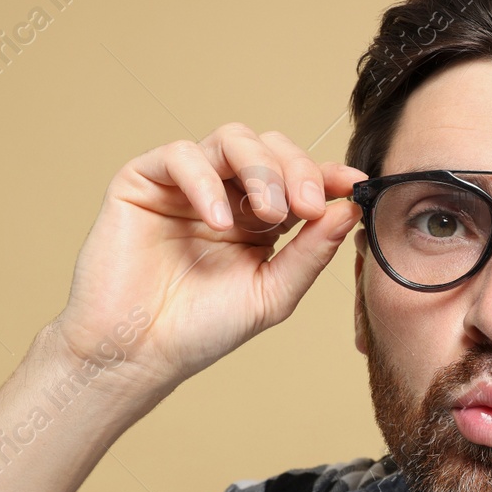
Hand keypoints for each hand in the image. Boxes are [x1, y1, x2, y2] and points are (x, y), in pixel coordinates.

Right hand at [51, 126, 367, 395]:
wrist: (137, 353)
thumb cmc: (201, 329)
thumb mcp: (273, 293)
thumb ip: (311, 251)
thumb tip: (350, 208)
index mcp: (261, 218)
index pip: (299, 178)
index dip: (327, 175)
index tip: (354, 184)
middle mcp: (226, 193)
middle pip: (271, 147)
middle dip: (297, 171)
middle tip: (308, 206)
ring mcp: (186, 184)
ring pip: (232, 139)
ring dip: (261, 169)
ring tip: (269, 214)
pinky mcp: (144, 180)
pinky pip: (181, 155)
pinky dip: (205, 181)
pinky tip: (218, 222)